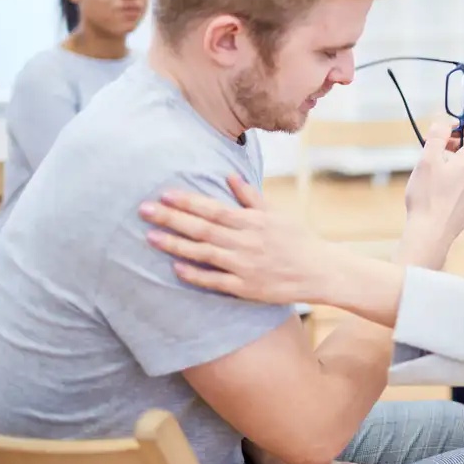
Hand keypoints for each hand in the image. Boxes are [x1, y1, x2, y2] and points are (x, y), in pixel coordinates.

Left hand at [139, 175, 321, 303]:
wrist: (320, 271)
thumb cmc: (297, 239)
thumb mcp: (276, 214)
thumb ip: (250, 196)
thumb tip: (229, 175)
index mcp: (253, 221)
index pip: (214, 209)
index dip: (188, 202)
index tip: (164, 194)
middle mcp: (246, 241)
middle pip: (202, 228)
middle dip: (171, 218)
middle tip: (144, 210)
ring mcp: (245, 266)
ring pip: (204, 254)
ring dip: (176, 245)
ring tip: (151, 237)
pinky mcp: (246, 288)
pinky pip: (215, 281)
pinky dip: (195, 274)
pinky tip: (175, 268)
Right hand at [402, 119, 463, 268]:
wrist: (429, 235)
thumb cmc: (427, 197)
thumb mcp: (427, 160)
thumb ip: (438, 136)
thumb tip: (444, 121)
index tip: (446, 130)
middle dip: (449, 146)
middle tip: (429, 151)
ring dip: (448, 166)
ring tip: (428, 175)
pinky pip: (462, 187)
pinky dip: (450, 183)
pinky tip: (434, 193)